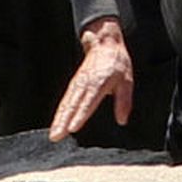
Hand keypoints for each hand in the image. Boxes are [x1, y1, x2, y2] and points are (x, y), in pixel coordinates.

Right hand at [48, 16, 132, 141]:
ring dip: (58, 120)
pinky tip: (56, 124)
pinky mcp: (74, 84)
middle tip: (56, 137)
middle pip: (72, 105)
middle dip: (63, 122)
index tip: (73, 128)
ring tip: (54, 135)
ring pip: (66, 104)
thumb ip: (124, 101)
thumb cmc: (117, 63)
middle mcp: (85, 84)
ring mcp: (77, 84)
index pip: (88, 102)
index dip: (81, 115)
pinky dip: (59, 113)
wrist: (104, 43)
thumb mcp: (127, 80)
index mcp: (99, 83)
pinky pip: (65, 100)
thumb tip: (122, 121)